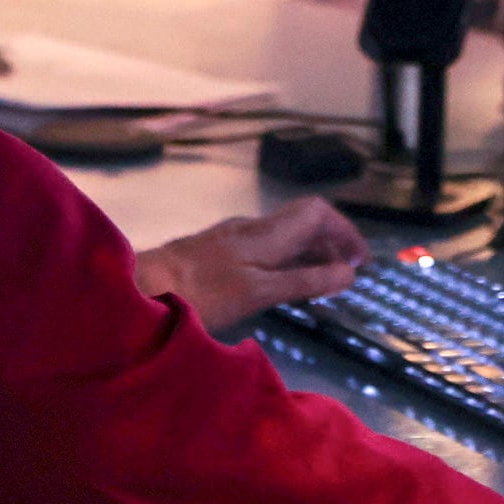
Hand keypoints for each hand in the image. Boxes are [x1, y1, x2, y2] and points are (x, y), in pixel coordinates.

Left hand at [133, 197, 367, 333]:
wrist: (142, 286)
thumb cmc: (202, 291)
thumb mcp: (260, 291)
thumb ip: (305, 281)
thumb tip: (349, 272)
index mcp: (267, 233)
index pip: (318, 212)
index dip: (345, 231)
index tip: (361, 260)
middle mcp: (253, 228)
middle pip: (303, 223)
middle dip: (330, 244)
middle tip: (346, 276)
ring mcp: (234, 238)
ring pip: (283, 236)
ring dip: (308, 254)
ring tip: (321, 285)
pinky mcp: (219, 252)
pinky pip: (266, 248)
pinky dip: (286, 262)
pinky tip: (282, 285)